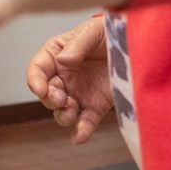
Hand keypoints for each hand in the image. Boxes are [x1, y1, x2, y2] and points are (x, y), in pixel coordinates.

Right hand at [26, 18, 113, 144]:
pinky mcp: (96, 106)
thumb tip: (62, 60)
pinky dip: (81, 132)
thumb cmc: (109, 32)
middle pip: (47, 94)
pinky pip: (85, 123)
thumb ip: (77, 46)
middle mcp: (64, 77)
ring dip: (63, 116)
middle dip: (51, 100)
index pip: (37, 70)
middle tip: (62, 99)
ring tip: (72, 113)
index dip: (35, 81)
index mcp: (57, 55)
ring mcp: (79, 93)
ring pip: (62, 112)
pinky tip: (79, 137)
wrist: (135, 44)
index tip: (40, 89)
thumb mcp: (92, 32)